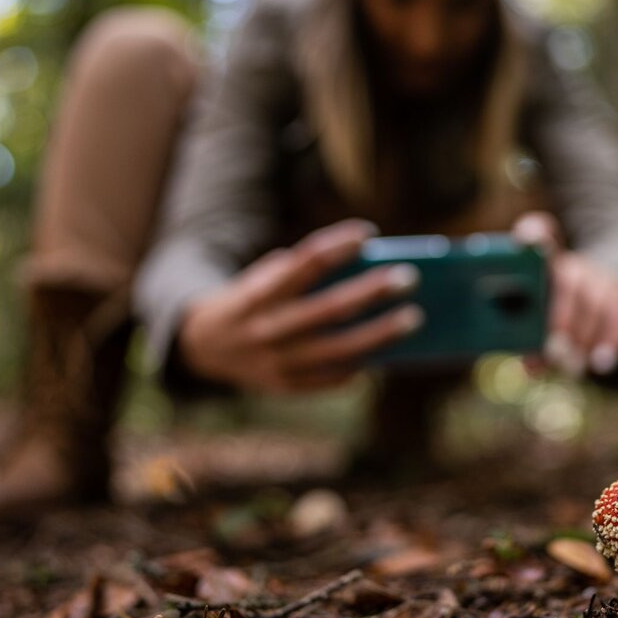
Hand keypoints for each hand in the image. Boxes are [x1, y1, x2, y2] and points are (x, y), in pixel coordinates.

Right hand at [178, 219, 422, 392]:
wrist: (203, 346)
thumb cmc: (253, 300)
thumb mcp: (265, 278)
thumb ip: (305, 274)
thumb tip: (369, 271)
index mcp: (259, 293)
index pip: (303, 263)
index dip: (337, 245)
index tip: (369, 232)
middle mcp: (267, 328)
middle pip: (329, 308)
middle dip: (372, 292)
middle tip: (409, 277)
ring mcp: (277, 362)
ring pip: (339, 349)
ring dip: (381, 334)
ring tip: (414, 318)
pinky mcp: (286, 386)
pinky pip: (332, 378)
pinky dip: (361, 364)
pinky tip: (387, 353)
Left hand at [512, 211, 617, 376]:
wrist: (589, 291)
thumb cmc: (546, 311)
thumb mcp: (531, 316)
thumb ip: (527, 335)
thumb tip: (531, 367)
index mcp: (540, 260)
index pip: (536, 234)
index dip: (533, 235)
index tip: (527, 243)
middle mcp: (570, 261)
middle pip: (569, 279)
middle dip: (561, 316)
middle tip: (554, 350)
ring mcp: (598, 274)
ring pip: (596, 299)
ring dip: (584, 336)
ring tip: (574, 367)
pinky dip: (610, 339)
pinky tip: (601, 363)